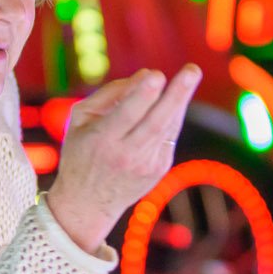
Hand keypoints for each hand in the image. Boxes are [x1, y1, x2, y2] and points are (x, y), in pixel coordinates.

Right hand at [47, 66, 200, 254]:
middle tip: (192, 70)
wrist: (88, 203)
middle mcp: (126, 155)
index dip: (143, 94)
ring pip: (167, 127)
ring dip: (180, 100)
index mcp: (102, 140)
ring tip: (191, 73)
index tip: (157, 74)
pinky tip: (177, 96)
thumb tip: (146, 74)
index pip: (127, 116)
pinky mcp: (159, 169)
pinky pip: (169, 135)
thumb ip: (110, 94)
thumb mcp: (80, 119)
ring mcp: (146, 165)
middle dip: (175, 94)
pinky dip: (173, 114)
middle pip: (155, 122)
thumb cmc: (81, 151)